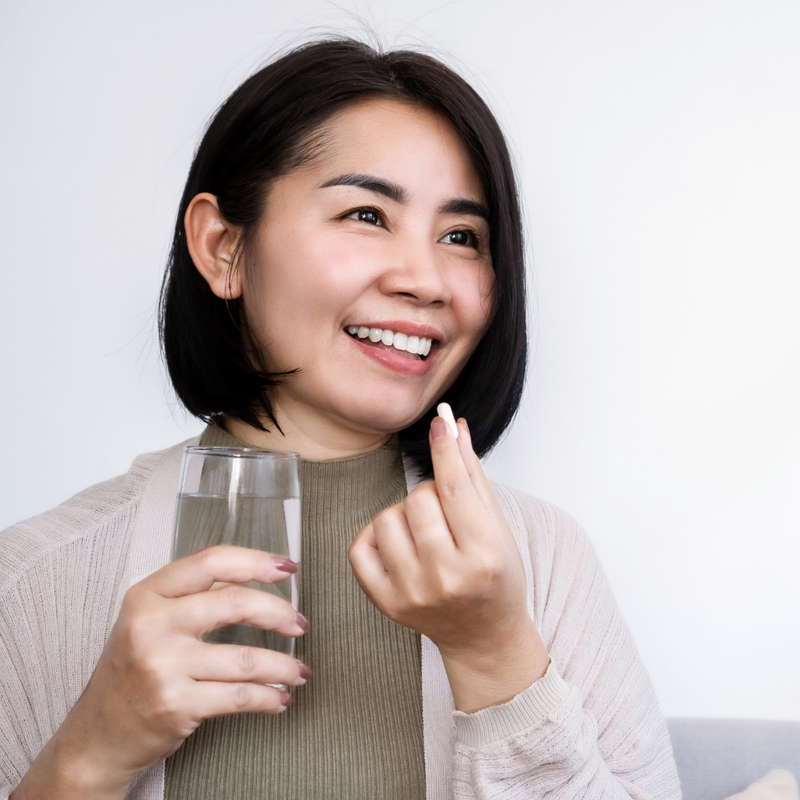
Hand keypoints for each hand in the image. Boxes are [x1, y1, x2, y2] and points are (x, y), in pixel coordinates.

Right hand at [11, 545, 309, 799]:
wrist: (96, 737)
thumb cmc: (130, 672)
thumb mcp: (148, 620)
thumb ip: (192, 595)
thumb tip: (252, 577)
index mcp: (146, 595)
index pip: (211, 561)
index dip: (256, 561)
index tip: (286, 568)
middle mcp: (152, 625)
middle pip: (235, 602)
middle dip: (279, 612)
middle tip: (299, 623)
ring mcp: (163, 666)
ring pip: (245, 658)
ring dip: (283, 666)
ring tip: (298, 671)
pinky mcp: (176, 705)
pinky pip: (239, 696)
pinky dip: (268, 697)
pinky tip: (279, 697)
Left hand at [348, 416, 549, 712]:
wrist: (484, 635)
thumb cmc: (496, 576)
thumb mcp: (497, 527)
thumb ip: (473, 475)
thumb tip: (454, 427)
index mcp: (483, 555)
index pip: (456, 489)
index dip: (445, 450)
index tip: (439, 425)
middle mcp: (447, 576)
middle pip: (419, 499)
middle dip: (431, 494)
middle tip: (445, 514)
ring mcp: (412, 592)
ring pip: (386, 518)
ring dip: (403, 515)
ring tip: (424, 533)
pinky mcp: (386, 602)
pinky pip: (360, 546)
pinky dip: (375, 536)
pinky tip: (398, 544)